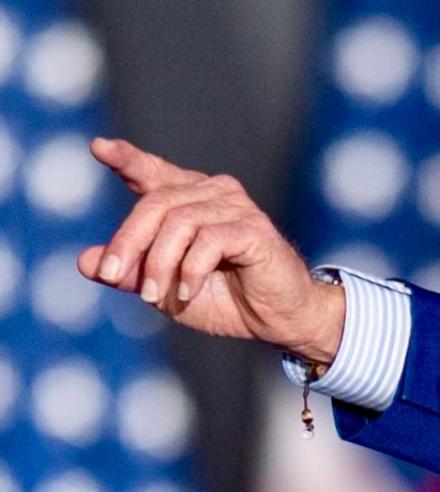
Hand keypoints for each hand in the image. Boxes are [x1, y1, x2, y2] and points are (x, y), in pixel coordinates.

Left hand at [77, 138, 343, 363]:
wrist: (277, 319)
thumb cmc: (227, 300)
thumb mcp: (166, 290)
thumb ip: (132, 273)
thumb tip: (86, 261)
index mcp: (191, 201)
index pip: (155, 173)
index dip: (128, 159)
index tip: (99, 148)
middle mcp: (214, 193)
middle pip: (156, 203)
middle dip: (128, 241)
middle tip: (113, 276)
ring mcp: (237, 207)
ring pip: (179, 222)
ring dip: (159, 264)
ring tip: (154, 297)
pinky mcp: (254, 228)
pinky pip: (209, 240)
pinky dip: (191, 269)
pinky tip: (188, 291)